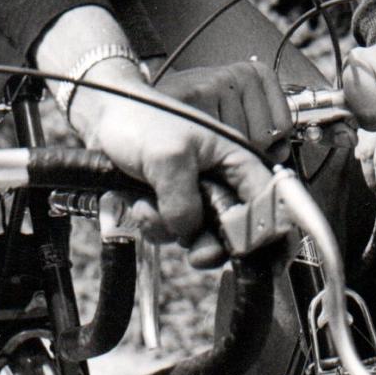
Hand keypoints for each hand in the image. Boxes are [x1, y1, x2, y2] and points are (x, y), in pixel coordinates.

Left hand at [68, 77, 272, 270]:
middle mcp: (220, 178)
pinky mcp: (172, 203)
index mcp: (235, 158)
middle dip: (212, 244)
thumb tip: (188, 231)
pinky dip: (153, 224)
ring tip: (151, 205)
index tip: (258, 256)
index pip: (270, 200)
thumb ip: (184, 201)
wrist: (103, 118)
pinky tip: (140, 202)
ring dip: (172, 229)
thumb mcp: (168, 157)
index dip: (272, 231)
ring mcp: (196, 193)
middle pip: (236, 229)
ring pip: (199, 234)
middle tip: (197, 252)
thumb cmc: (140, 120)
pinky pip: (171, 231)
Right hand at [154, 59, 292, 159]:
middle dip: (240, 147)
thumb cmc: (191, 112)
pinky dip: (204, 151)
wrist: (141, 102)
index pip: (284, 126)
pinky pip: (216, 142)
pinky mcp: (197, 93)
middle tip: (214, 134)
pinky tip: (191, 136)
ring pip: (240, 143)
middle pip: (265, 137)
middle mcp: (241, 73)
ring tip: (200, 134)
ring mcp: (219, 81)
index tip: (240, 133)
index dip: (264, 141)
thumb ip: (263, 133)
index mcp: (256, 73)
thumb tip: (282, 153)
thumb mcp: (234, 115)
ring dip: (219, 150)